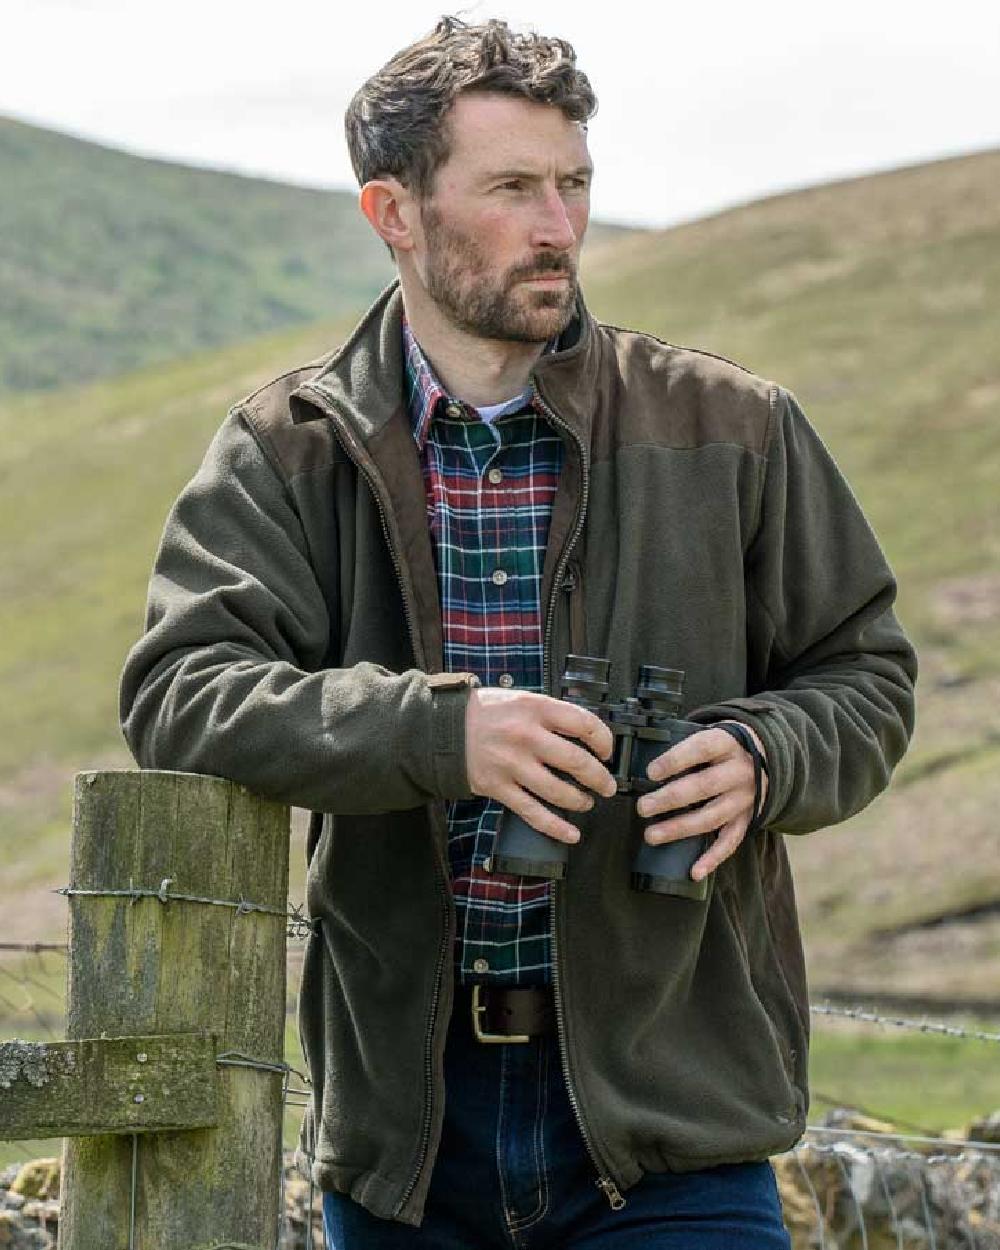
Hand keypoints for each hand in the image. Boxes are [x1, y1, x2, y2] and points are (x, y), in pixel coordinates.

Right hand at [465, 688, 616, 842]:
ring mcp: (512, 764)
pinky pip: (533, 812)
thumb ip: (553, 714)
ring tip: (587, 802)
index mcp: (535, 709)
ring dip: (581, 801)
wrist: (445, 727)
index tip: (607, 752)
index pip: (584, 724)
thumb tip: (588, 734)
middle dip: (600, 778)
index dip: (604, 741)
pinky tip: (571, 833)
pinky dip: (556, 827)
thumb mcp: (523, 699)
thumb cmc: (487, 712)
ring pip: (558, 791)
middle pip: (576, 761)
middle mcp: (525, 736)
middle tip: (608, 786)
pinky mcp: (499, 787)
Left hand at [636, 723, 767, 881]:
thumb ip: (687, 748)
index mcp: (727, 744)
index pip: (701, 749)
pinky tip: (694, 871)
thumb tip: (649, 766)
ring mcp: (744, 798)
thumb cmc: (725, 747)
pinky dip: (712, 858)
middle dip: (670, 799)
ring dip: (680, 828)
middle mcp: (739, 772)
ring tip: (651, 835)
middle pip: (704, 786)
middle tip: (643, 807)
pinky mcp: (747, 819)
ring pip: (712, 816)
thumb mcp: (712, 735)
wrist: (767, 756)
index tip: (651, 772)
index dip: (675, 760)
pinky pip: (731, 841)